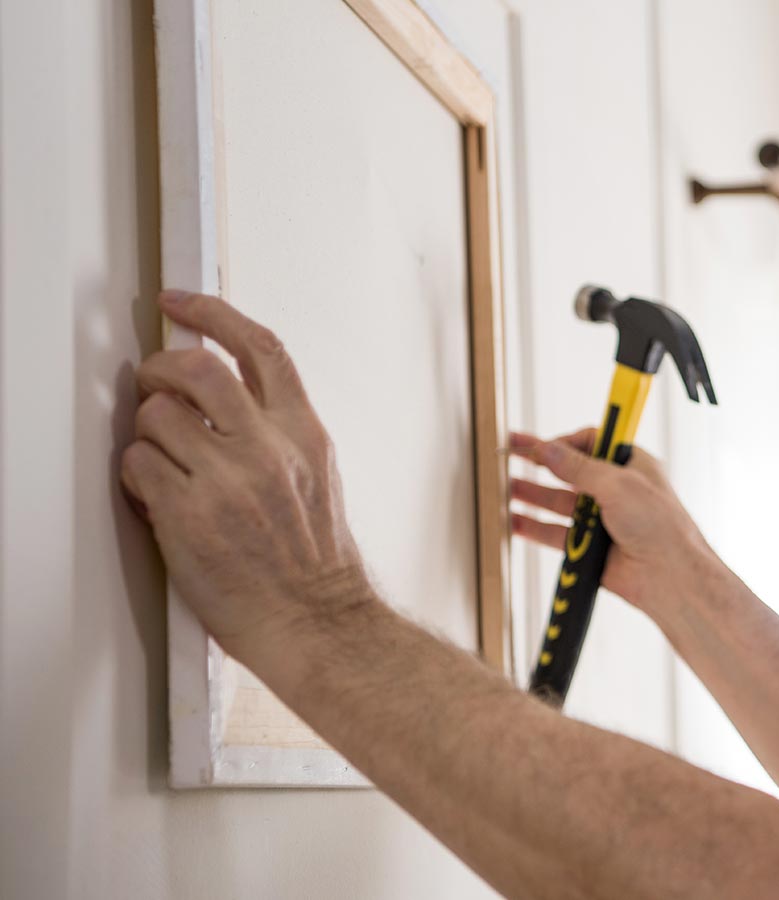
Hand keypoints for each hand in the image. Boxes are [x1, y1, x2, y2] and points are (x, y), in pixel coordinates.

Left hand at [121, 290, 370, 658]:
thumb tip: (225, 398)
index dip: (213, 313)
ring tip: (163, 464)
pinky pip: (137, 466)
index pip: (259, 348)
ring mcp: (227, 480)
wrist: (316, 622)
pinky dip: (137, 478)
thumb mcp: (318, 478)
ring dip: (147, 435)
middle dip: (160, 368)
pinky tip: (158, 499)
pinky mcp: (189, 515)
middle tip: (152, 385)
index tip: (181, 302)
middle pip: (196, 367)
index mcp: (305, 434)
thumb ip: (277, 433)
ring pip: (155, 416)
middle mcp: (268, 448)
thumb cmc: (316, 564)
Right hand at [507, 430, 715, 615]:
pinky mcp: (592, 546)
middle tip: (510, 453)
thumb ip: (578, 467)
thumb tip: (550, 449)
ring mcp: (604, 519)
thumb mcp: (618, 484)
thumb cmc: (661, 526)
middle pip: (570, 472)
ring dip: (534, 495)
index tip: (540, 445)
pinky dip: (536, 527)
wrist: (670, 575)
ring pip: (560, 503)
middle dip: (540, 464)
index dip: (564, 442)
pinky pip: (558, 533)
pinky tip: (517, 521)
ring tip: (507, 487)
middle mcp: (617, 490)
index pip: (591, 443)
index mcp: (631, 466)